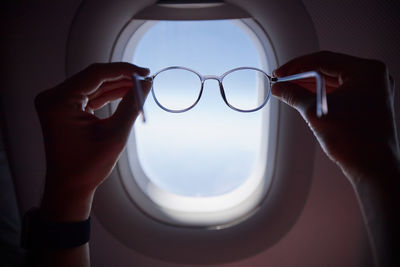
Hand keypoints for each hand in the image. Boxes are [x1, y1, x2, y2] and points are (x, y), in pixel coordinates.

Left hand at [35, 62, 150, 220]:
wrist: (69, 187)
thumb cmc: (88, 166)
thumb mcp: (115, 134)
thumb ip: (131, 105)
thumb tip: (147, 84)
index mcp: (59, 101)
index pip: (96, 74)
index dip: (124, 70)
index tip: (145, 72)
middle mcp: (54, 97)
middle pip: (93, 77)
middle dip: (121, 77)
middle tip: (145, 78)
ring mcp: (57, 102)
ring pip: (93, 85)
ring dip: (117, 85)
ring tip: (140, 86)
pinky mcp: (63, 108)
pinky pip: (89, 95)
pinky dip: (108, 95)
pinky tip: (126, 93)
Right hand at [271, 51, 398, 179]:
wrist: (373, 169)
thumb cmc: (355, 140)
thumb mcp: (315, 112)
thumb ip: (294, 95)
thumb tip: (279, 88)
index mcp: (366, 71)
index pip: (323, 59)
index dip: (296, 66)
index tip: (279, 74)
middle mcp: (373, 76)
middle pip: (328, 68)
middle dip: (302, 76)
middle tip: (282, 82)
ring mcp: (372, 90)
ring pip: (333, 80)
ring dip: (310, 85)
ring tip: (289, 90)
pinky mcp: (368, 103)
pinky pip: (341, 91)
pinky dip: (322, 94)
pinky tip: (305, 97)